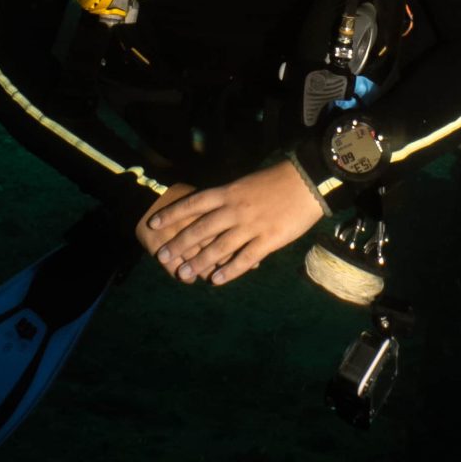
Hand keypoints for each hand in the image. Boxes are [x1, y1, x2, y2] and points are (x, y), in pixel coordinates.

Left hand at [142, 163, 326, 287]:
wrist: (307, 180)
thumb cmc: (277, 180)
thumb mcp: (246, 183)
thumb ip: (229, 199)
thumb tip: (212, 211)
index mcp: (228, 193)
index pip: (193, 204)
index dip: (172, 214)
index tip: (154, 223)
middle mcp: (234, 210)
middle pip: (200, 229)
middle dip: (179, 243)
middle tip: (163, 256)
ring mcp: (250, 226)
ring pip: (218, 247)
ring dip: (199, 262)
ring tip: (184, 274)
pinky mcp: (268, 240)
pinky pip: (244, 259)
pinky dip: (229, 271)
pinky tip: (216, 281)